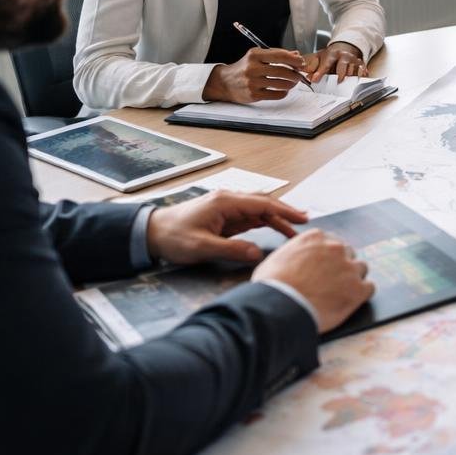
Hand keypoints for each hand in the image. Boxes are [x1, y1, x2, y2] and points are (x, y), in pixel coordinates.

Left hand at [146, 191, 307, 265]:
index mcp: (225, 203)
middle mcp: (228, 201)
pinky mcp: (223, 217)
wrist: (150, 233)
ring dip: (276, 218)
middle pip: (264, 204)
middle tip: (305, 223)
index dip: (285, 211)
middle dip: (285, 212)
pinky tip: (274, 229)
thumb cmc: (172, 237)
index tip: (302, 219)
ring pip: (258, 210)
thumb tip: (257, 253)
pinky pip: (249, 218)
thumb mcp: (201, 247)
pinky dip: (264, 223)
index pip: (262, 204)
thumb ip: (231, 249)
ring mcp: (226, 208)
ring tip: (294, 230)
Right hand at [204, 47, 308, 102]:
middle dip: (295, 73)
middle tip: (299, 74)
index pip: (279, 55)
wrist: (224, 82)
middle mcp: (253, 68)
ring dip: (291, 83)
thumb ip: (276, 55)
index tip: (301, 62)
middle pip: (282, 71)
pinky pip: (276, 94)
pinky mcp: (254, 95)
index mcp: (254, 55)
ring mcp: (253, 82)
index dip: (294, 59)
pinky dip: (283, 92)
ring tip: (293, 82)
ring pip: (281, 84)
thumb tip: (296, 54)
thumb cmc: (244, 68)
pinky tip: (283, 90)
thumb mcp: (256, 56)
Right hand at [253, 230, 374, 332]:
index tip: (324, 267)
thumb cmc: (272, 286)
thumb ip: (294, 252)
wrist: (280, 306)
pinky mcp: (358, 289)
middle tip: (332, 281)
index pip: (331, 242)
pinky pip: (369, 287)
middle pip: (348, 254)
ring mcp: (349, 268)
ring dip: (353, 279)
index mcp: (316, 238)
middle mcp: (336, 248)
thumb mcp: (277, 258)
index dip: (328, 257)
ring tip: (341, 292)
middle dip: (341, 266)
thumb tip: (296, 259)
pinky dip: (362, 295)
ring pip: (361, 269)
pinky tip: (351, 301)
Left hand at [304, 42, 368, 82]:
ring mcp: (354, 60)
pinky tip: (358, 80)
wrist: (346, 46)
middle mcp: (345, 56)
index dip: (320, 72)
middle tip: (338, 82)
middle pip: (344, 66)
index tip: (315, 79)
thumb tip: (309, 77)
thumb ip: (314, 67)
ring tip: (345, 82)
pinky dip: (361, 76)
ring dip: (349, 78)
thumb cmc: (332, 55)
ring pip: (354, 71)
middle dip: (341, 75)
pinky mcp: (362, 65)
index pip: (326, 64)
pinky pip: (363, 72)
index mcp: (333, 53)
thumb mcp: (321, 57)